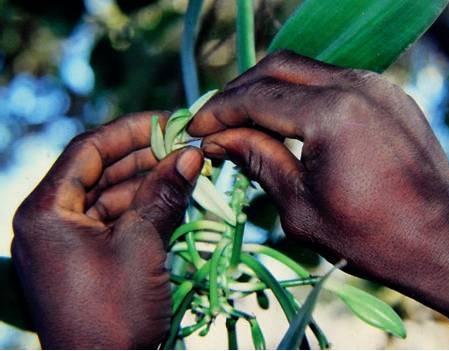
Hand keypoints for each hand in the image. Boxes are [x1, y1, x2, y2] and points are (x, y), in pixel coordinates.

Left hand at [11, 112, 202, 348]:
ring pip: (110, 195)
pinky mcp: (85, 258)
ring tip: (187, 167)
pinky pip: (114, 220)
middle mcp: (49, 220)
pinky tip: (173, 196)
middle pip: (99, 171)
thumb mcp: (141, 245)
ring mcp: (66, 241)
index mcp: (45, 211)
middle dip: (143, 157)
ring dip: (148, 182)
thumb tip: (193, 153)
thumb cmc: (114, 312)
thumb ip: (164, 193)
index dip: (129, 131)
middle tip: (185, 145)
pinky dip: (143, 208)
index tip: (167, 122)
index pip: (87, 150)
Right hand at [189, 50, 448, 347]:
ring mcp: (378, 85)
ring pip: (307, 68)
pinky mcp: (391, 95)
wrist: (442, 240)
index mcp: (330, 113)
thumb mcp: (300, 206)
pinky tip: (292, 121)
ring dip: (272, 88)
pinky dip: (305, 94)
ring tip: (249, 120)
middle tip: (217, 119)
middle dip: (240, 90)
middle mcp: (355, 85)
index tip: (196, 129)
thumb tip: (220, 139)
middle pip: (278, 66)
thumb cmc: (369, 236)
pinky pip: (335, 81)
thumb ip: (259, 160)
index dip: (219, 112)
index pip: (257, 97)